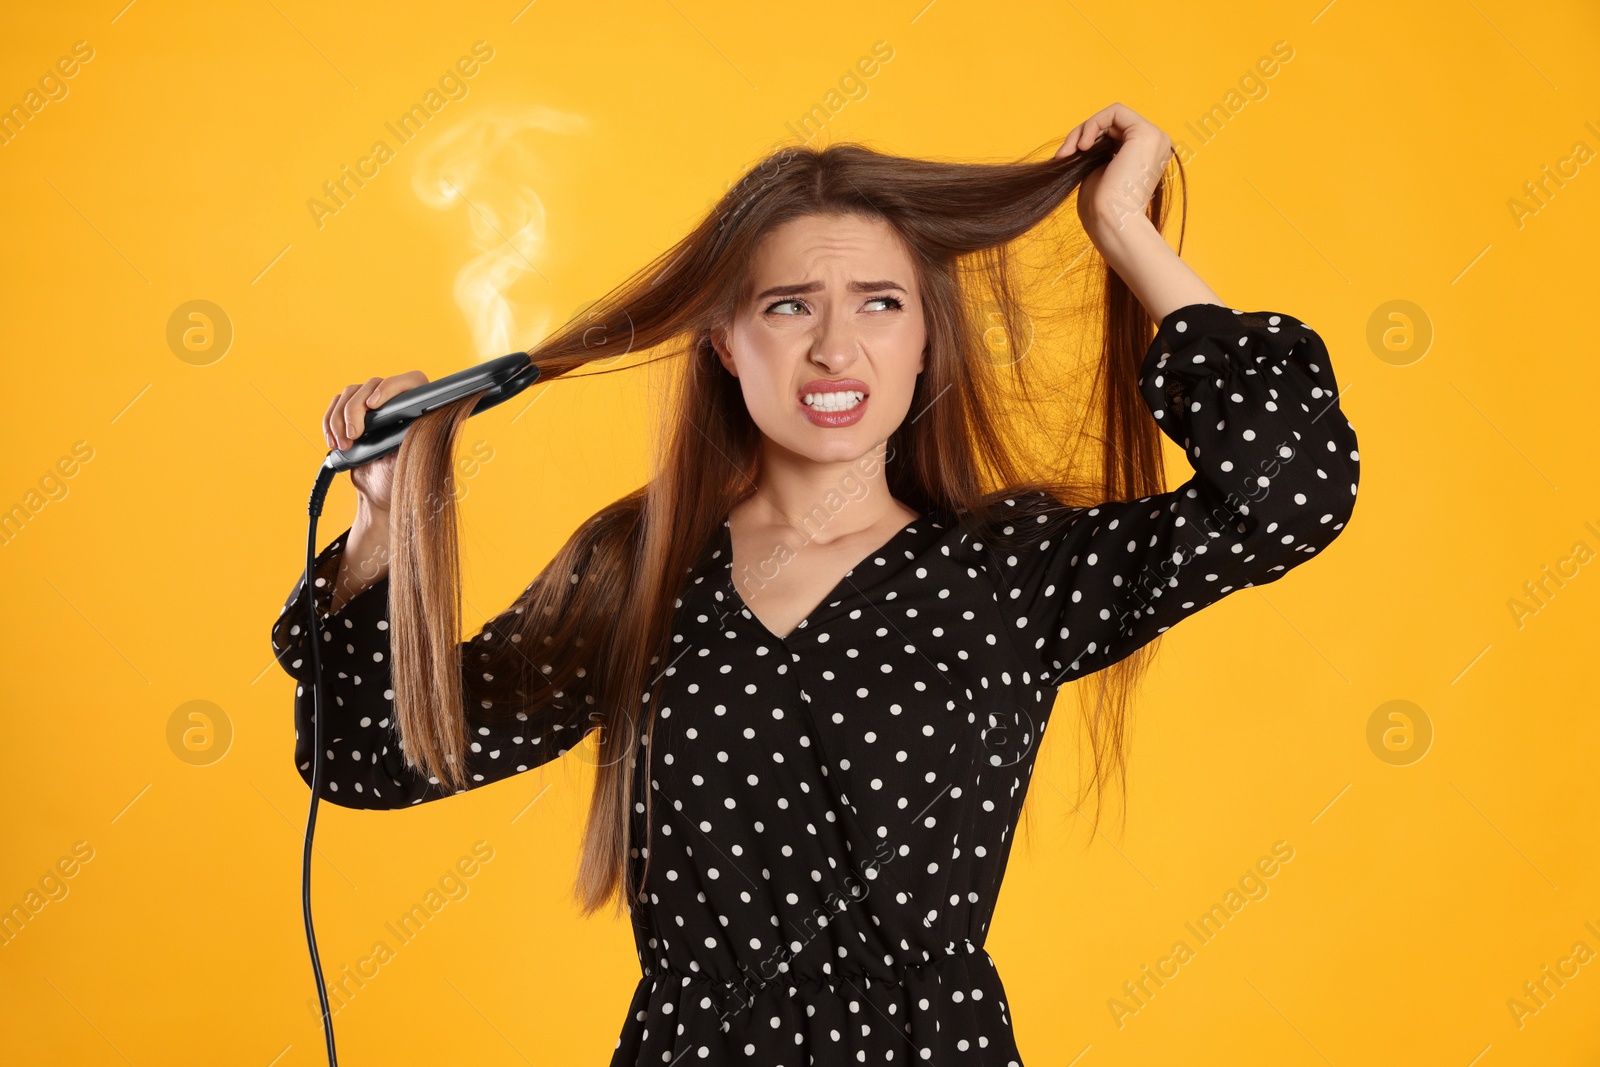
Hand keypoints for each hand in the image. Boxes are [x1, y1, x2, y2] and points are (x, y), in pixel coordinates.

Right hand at [323, 371, 428, 511]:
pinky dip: (329, 422)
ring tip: (343, 445)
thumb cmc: (400, 479)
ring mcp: (373, 405)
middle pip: (371, 385)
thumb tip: (409, 418)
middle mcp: (396, 402)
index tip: (373, 406)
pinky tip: (333, 441)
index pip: (410, 381)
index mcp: (419, 411)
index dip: (389, 388)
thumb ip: (410, 437)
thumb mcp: (410, 459)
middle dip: (355, 411)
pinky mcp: (352, 412)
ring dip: (339, 419)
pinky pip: (335, 404)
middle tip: (354, 436)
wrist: (380, 493)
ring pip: (349, 393)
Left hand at [1055, 103, 1173, 235]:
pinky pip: (1114, 112)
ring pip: (1111, 116)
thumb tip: (1084, 136)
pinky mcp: (1146, 133)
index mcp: (1145, 155)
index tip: (1065, 156)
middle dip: (1081, 134)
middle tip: (1063, 155)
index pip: (1113, 133)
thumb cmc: (1101, 207)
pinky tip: (1082, 146)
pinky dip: (1093, 125)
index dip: (1087, 139)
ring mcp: (1154, 137)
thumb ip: (1097, 151)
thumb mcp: (1097, 171)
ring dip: (1083, 130)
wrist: (1112, 222)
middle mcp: (1155, 144)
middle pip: (1112, 123)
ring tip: (1070, 152)